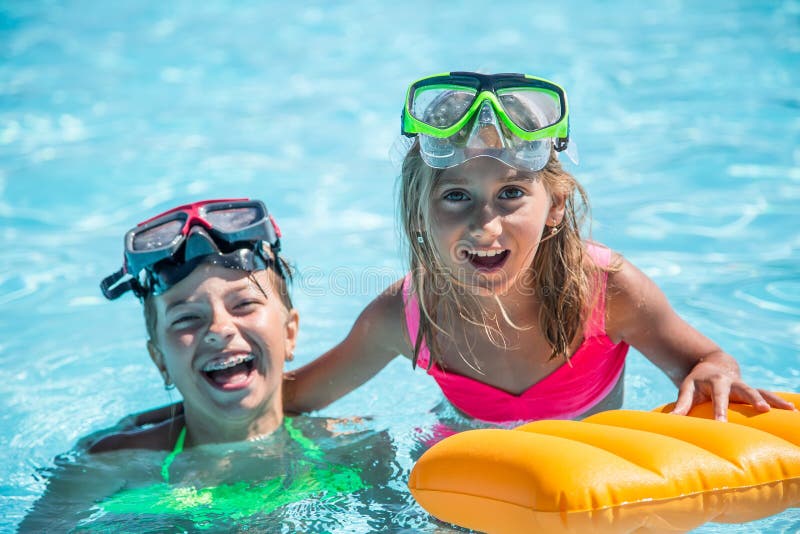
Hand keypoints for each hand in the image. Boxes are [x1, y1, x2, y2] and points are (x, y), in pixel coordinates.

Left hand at [670, 353, 795, 420]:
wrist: (712, 365)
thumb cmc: (697, 381)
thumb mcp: (687, 388)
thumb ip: (681, 404)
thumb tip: (671, 421)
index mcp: (716, 382)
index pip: (717, 397)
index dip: (719, 410)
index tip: (721, 424)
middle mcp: (733, 382)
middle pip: (744, 389)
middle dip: (753, 398)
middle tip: (762, 409)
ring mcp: (745, 385)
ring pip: (762, 391)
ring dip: (774, 400)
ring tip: (790, 409)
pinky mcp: (753, 390)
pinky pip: (768, 395)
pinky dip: (780, 401)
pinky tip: (793, 410)